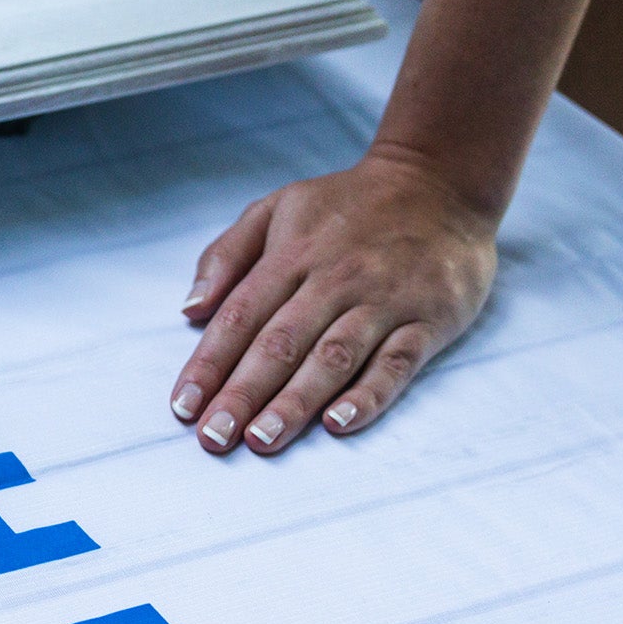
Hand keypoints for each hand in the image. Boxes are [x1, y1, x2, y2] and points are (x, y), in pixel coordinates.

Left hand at [170, 146, 497, 453]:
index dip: (209, 364)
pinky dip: (368, 395)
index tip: (183, 407)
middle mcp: (334, 280)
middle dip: (242, 394)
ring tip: (262, 440)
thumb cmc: (348, 204)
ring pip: (332, 358)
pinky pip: (395, 363)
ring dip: (295, 402)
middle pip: (280, 344)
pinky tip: (339, 423)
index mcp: (292, 256)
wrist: (440, 183)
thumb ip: (227, 255)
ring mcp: (382, 301)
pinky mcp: (428, 319)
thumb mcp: (277, 207)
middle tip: (214, 437)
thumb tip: (190, 309)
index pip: (240, 317)